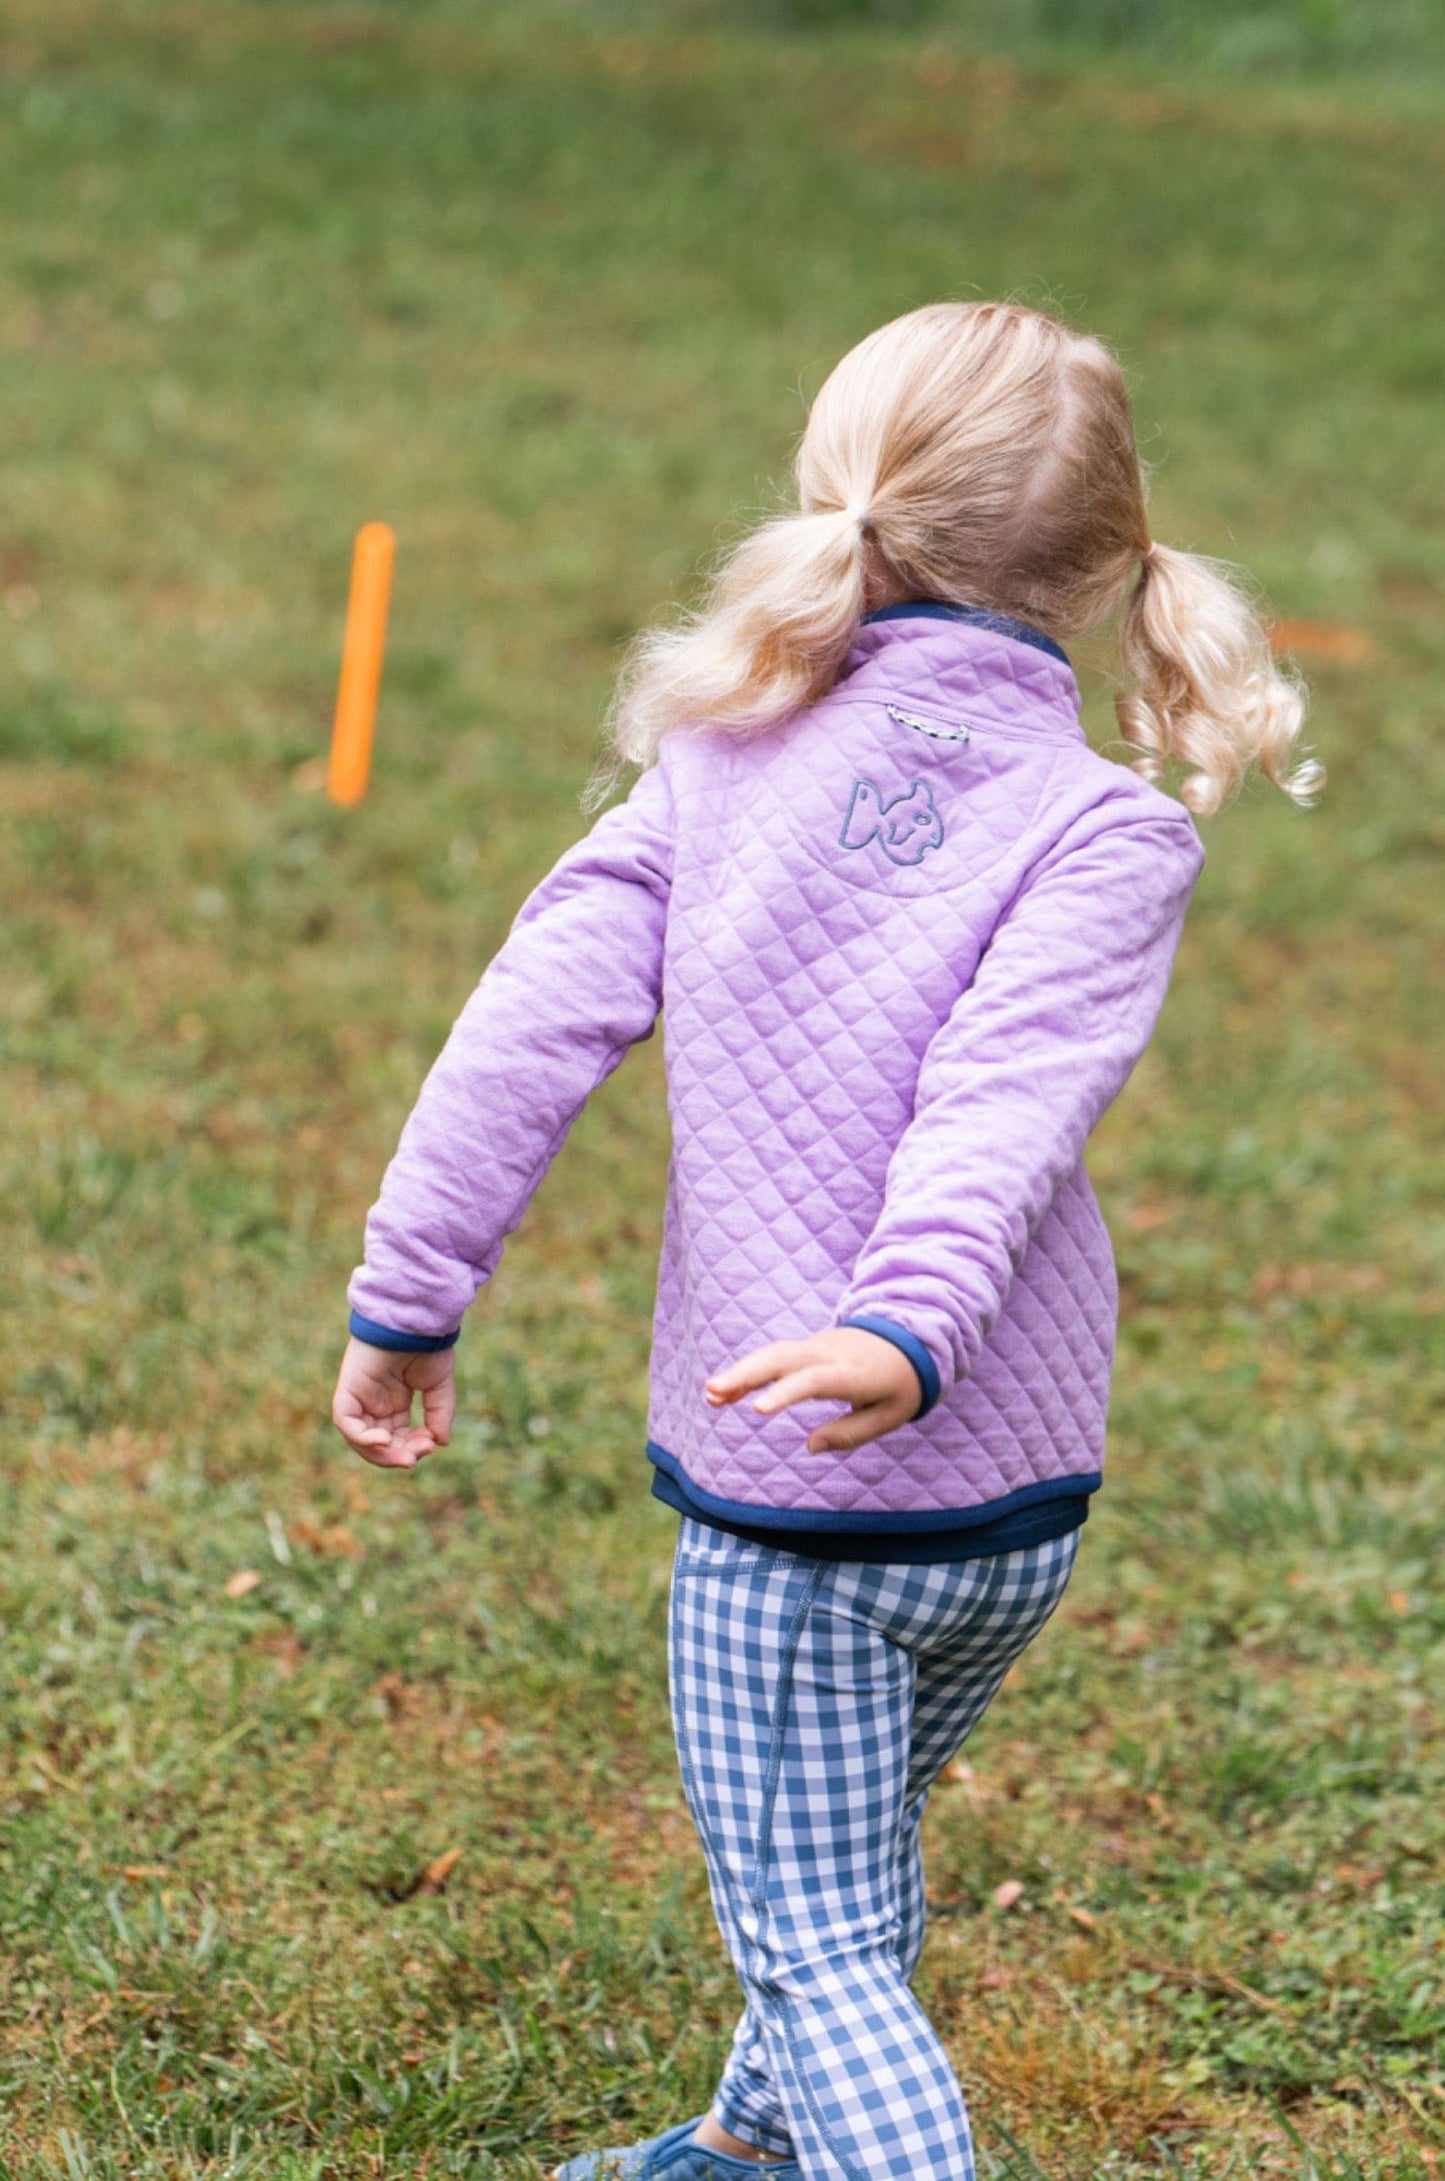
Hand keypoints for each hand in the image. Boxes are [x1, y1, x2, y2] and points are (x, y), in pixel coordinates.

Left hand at [331, 1337, 455, 1469]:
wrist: (415, 1319)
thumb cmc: (426, 1345)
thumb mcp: (439, 1386)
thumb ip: (439, 1414)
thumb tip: (440, 1443)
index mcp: (394, 1403)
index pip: (399, 1437)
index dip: (414, 1447)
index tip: (432, 1444)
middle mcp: (374, 1403)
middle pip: (380, 1444)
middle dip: (400, 1454)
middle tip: (419, 1454)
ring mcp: (359, 1397)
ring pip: (360, 1440)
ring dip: (382, 1453)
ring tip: (405, 1455)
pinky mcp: (348, 1390)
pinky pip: (346, 1423)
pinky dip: (362, 1437)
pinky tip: (384, 1439)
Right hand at [704, 1326, 921, 1454]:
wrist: (908, 1339)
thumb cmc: (899, 1385)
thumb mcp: (889, 1415)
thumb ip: (850, 1433)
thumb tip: (810, 1445)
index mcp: (852, 1373)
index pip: (814, 1380)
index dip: (785, 1393)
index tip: (757, 1411)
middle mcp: (828, 1354)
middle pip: (782, 1358)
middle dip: (746, 1374)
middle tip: (712, 1392)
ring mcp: (816, 1346)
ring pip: (772, 1354)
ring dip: (740, 1372)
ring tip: (710, 1395)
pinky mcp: (807, 1348)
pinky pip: (774, 1356)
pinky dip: (749, 1371)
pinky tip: (725, 1391)